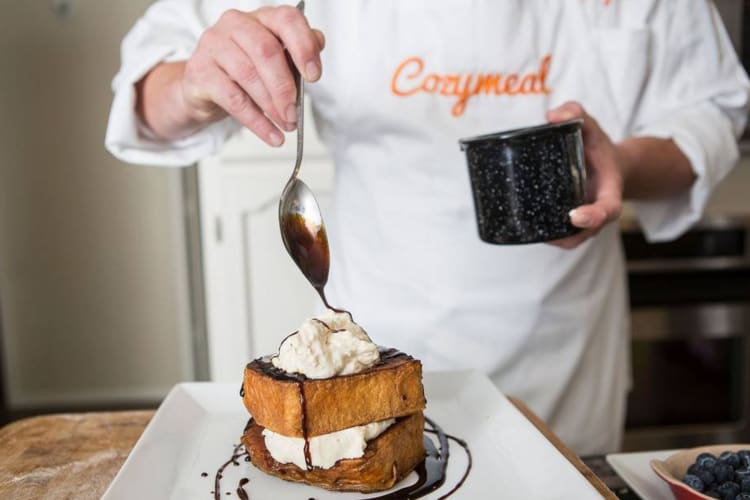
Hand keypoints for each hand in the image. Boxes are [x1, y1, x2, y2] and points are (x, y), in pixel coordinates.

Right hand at [180, 6, 324, 145]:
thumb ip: (296, 54)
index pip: (287, 20)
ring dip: (272, 107)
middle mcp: (236, 24)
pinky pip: (233, 99)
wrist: (205, 88)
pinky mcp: (200, 71)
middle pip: (266, 51)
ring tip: (286, 125)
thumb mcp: (275, 63)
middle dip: (285, 88)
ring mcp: (214, 45)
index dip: (304, 48)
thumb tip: (317, 47)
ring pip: (248, 76)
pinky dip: (256, 121)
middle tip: (295, 113)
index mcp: (261, 18)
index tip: (314, 76)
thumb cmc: (244, 71)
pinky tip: (271, 134)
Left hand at [545, 102, 623, 248]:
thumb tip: (552, 117)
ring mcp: (586, 220)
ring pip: (572, 240)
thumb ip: (575, 113)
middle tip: (545, 233)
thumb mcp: (590, 125)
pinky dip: (548, 237)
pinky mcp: (571, 223)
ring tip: (531, 233)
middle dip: (569, 237)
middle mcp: (598, 209)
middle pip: (587, 233)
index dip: (593, 217)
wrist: (605, 164)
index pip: (608, 210)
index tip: (575, 215)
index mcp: (610, 189)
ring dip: (555, 241)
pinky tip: (527, 230)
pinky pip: (562, 237)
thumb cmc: (595, 146)